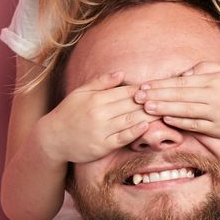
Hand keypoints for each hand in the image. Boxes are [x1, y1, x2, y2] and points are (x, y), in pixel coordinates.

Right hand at [38, 70, 155, 164]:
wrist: (52, 139)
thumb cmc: (68, 113)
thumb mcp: (80, 93)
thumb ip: (101, 82)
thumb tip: (122, 73)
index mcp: (96, 98)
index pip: (125, 91)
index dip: (142, 89)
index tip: (157, 87)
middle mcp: (99, 113)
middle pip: (130, 105)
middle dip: (149, 101)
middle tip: (167, 98)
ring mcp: (101, 130)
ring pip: (129, 120)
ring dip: (148, 115)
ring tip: (164, 111)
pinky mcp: (102, 146)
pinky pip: (122, 138)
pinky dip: (135, 131)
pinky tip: (147, 126)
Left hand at [136, 61, 219, 140]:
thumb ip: (204, 69)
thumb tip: (182, 72)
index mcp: (213, 80)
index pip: (181, 81)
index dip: (161, 84)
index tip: (144, 85)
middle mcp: (213, 95)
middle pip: (180, 94)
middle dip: (157, 95)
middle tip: (137, 96)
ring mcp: (216, 113)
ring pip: (186, 110)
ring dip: (165, 108)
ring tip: (147, 107)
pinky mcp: (219, 128)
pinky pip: (197, 124)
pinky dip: (181, 122)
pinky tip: (167, 119)